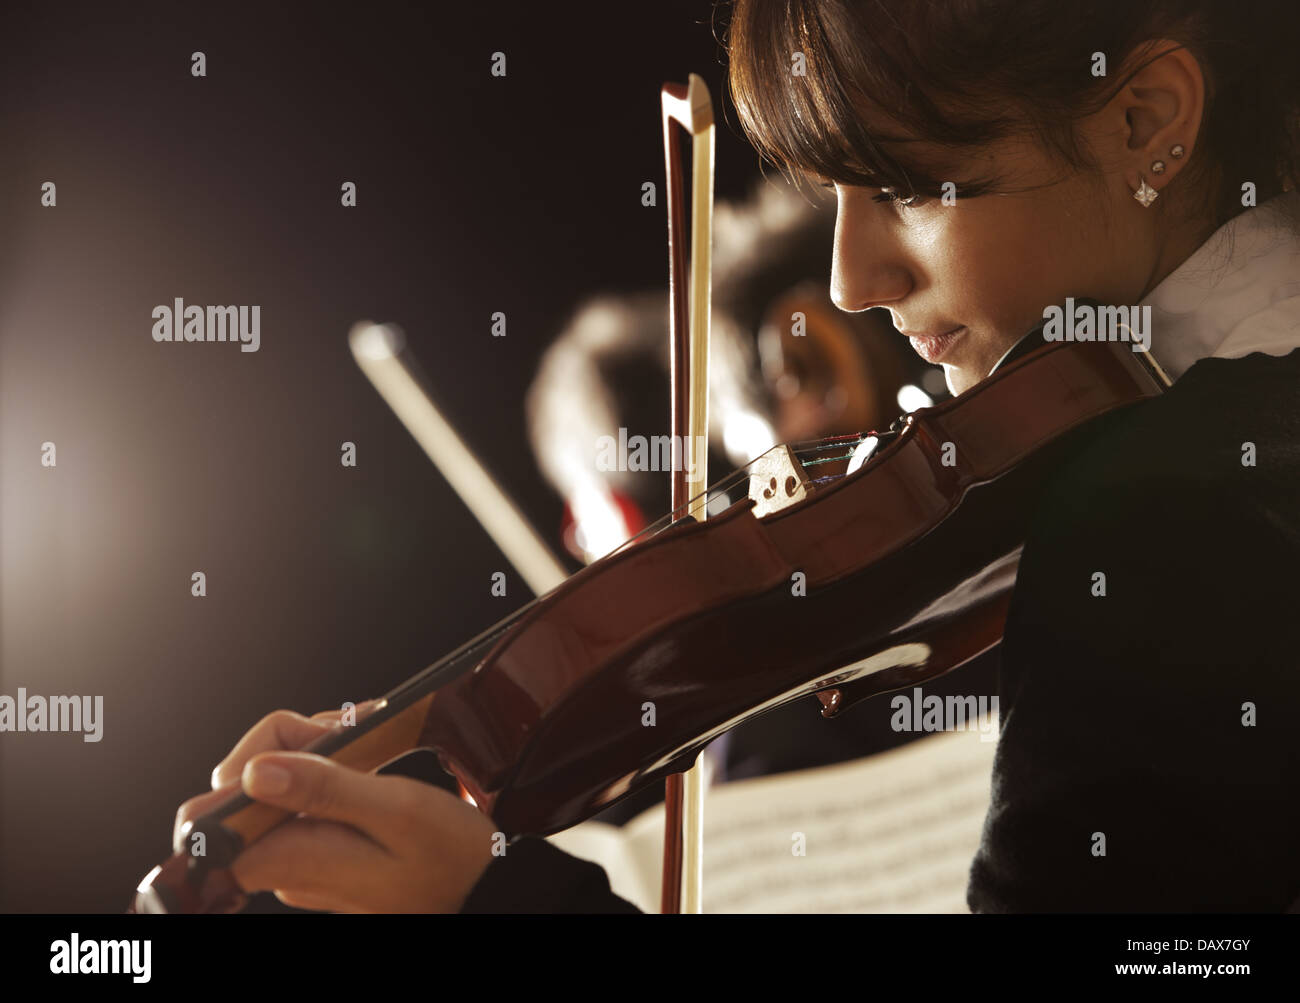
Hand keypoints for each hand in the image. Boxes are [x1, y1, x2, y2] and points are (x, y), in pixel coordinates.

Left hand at [173, 704, 499, 912]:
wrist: (483, 889)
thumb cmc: (451, 856)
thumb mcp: (399, 810)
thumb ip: (325, 789)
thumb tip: (253, 774)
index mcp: (292, 859)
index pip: (214, 812)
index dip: (255, 755)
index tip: (315, 742)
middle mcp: (285, 868)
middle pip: (244, 790)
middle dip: (292, 744)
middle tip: (352, 734)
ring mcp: (301, 862)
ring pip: (274, 789)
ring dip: (317, 752)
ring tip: (370, 739)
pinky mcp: (319, 855)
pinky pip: (301, 803)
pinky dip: (330, 772)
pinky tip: (368, 761)